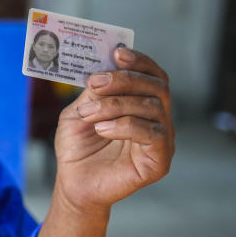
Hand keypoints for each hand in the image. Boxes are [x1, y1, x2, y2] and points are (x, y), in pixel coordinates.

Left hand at [54, 47, 173, 216]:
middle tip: (95, 83)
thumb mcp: (78, 112)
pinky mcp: (160, 160)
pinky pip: (153, 133)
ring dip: (116, 104)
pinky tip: (102, 129)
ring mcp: (162, 139)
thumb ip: (93, 92)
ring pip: (153, 107)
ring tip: (89, 113)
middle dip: (124, 80)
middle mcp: (157, 119)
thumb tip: (105, 67)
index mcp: (141, 104)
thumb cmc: (78, 148)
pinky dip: (125, 126)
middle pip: (157, 86)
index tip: (117, 53)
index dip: (139, 61)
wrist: (74, 183)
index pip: (152, 75)